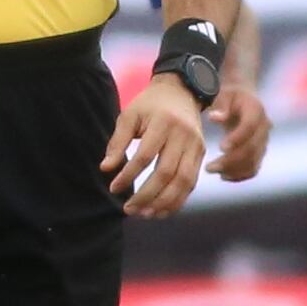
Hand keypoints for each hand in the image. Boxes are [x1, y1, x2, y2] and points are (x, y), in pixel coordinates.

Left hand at [103, 74, 209, 218]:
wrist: (182, 91)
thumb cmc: (150, 104)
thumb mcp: (129, 115)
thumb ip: (117, 142)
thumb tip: (106, 169)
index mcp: (163, 123)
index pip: (145, 155)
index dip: (129, 175)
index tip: (114, 188)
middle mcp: (183, 135)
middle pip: (166, 173)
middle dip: (146, 195)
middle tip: (129, 209)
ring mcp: (195, 146)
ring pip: (183, 182)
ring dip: (164, 203)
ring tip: (145, 214)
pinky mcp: (201, 154)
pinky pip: (191, 182)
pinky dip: (178, 200)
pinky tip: (162, 210)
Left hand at [211, 78, 270, 181]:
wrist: (243, 99)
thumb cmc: (229, 96)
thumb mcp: (223, 95)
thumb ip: (220, 106)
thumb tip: (214, 117)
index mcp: (256, 109)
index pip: (250, 126)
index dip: (237, 138)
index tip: (220, 147)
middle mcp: (264, 127)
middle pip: (251, 148)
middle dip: (230, 160)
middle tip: (209, 167)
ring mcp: (264, 142)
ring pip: (253, 161)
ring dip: (233, 170)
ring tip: (211, 170)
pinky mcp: (260, 153)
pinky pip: (253, 169)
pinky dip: (240, 175)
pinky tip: (223, 175)